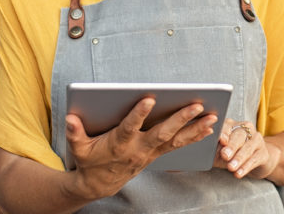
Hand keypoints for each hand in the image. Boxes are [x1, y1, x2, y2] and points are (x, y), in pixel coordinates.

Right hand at [64, 98, 217, 199]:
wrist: (100, 184)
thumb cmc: (89, 160)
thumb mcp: (78, 148)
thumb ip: (75, 133)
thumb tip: (70, 119)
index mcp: (119, 144)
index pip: (130, 127)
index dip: (139, 114)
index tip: (149, 98)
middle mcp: (139, 148)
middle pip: (162, 132)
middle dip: (180, 119)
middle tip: (196, 105)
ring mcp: (150, 152)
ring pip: (176, 140)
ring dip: (195, 128)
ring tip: (212, 116)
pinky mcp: (157, 154)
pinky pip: (179, 145)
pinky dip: (194, 136)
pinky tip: (209, 128)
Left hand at [215, 119, 279, 179]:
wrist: (252, 162)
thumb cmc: (231, 155)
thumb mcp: (219, 151)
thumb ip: (214, 148)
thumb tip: (206, 150)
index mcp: (232, 125)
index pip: (227, 126)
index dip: (224, 133)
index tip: (221, 141)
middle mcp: (246, 129)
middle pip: (239, 135)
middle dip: (232, 146)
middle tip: (225, 155)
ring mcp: (256, 140)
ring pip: (248, 147)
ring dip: (239, 158)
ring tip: (231, 167)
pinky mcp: (263, 152)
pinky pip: (255, 159)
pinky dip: (246, 167)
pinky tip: (239, 173)